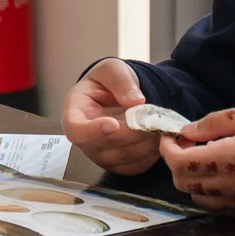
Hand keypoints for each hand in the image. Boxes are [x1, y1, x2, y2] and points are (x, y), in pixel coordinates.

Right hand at [61, 58, 163, 174]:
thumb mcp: (113, 69)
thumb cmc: (109, 80)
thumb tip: (135, 101)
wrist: (117, 95)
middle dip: (131, 133)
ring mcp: (99, 154)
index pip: (75, 129)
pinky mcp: (117, 164)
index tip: (114, 123)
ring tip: (159, 126)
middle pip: (103, 146)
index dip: (92, 130)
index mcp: (75, 111)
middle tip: (153, 120)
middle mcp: (83, 138)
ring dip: (144, 144)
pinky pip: (134, 166)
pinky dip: (149, 155)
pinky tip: (157, 138)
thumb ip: (121, 81)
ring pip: (122, 158)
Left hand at [161, 103, 234, 216]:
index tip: (171, 135)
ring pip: (195, 195)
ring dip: (190, 176)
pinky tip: (220, 171)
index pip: (179, 163)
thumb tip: (187, 130)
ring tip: (205, 156)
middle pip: (181, 182)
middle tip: (187, 143)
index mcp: (228, 158)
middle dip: (175, 161)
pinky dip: (205, 189)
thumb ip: (217, 122)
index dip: (167, 149)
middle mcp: (228, 185)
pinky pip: (213, 205)